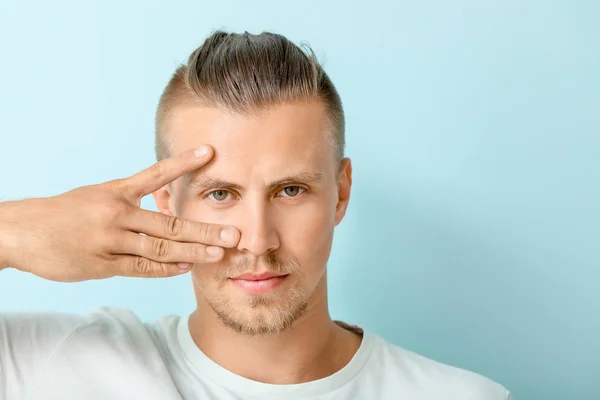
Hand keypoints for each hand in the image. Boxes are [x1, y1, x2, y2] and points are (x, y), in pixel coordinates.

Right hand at [0, 145, 239, 281]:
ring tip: (218, 253)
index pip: (156, 174)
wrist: (22, 232)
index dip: (183, 163)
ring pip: (159, 248)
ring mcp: (110, 240)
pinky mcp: (102, 264)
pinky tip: (185, 267)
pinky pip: (141, 267)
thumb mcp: (95, 196)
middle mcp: (116, 213)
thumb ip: (128, 201)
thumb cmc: (63, 213)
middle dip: (204, 229)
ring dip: (192, 252)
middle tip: (233, 234)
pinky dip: (165, 268)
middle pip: (169, 223)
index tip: (209, 152)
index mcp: (116, 191)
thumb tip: (161, 204)